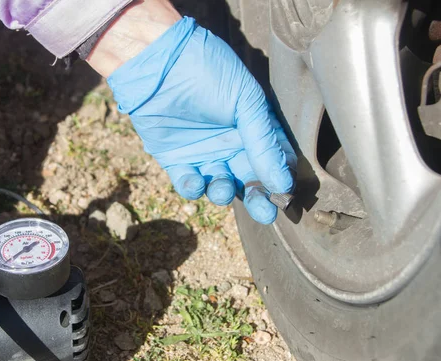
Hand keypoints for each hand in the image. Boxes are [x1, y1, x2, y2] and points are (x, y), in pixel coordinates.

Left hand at [106, 17, 296, 223]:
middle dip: (259, 199)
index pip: (274, 160)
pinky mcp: (176, 160)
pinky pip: (189, 184)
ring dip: (225, 193)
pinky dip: (194, 188)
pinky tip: (197, 180)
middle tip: (265, 213)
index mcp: (253, 127)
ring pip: (220, 186)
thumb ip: (264, 143)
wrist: (159, 63)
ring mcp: (203, 153)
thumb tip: (283, 184)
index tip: (285, 196)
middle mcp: (230, 143)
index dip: (280, 179)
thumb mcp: (246, 102)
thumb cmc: (207, 73)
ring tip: (224, 187)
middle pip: (250, 180)